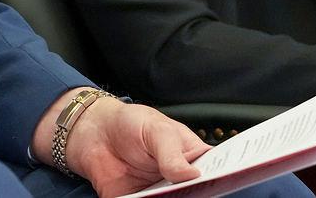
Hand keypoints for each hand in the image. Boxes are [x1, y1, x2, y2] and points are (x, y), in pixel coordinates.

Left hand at [32, 90, 207, 197]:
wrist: (95, 132)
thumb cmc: (133, 124)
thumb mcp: (156, 130)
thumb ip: (171, 153)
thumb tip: (191, 175)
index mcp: (194, 160)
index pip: (215, 174)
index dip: (220, 180)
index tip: (218, 183)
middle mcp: (181, 182)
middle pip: (196, 195)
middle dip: (196, 195)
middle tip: (188, 192)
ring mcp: (161, 195)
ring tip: (162, 195)